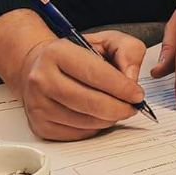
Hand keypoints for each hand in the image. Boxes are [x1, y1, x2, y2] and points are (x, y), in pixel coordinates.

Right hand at [14, 30, 148, 140]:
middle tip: (133, 107)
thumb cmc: (77, 54)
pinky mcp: (40, 125)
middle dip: (119, 108)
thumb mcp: (107, 40)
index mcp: (57, 53)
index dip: (121, 87)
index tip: (137, 94)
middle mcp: (42, 79)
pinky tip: (99, 116)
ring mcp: (38, 105)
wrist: (41, 66)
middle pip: (89, 102)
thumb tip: (131, 79)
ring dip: (109, 119)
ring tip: (118, 109)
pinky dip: (95, 128)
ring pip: (84, 121)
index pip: (95, 74)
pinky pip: (76, 134)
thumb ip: (128, 51)